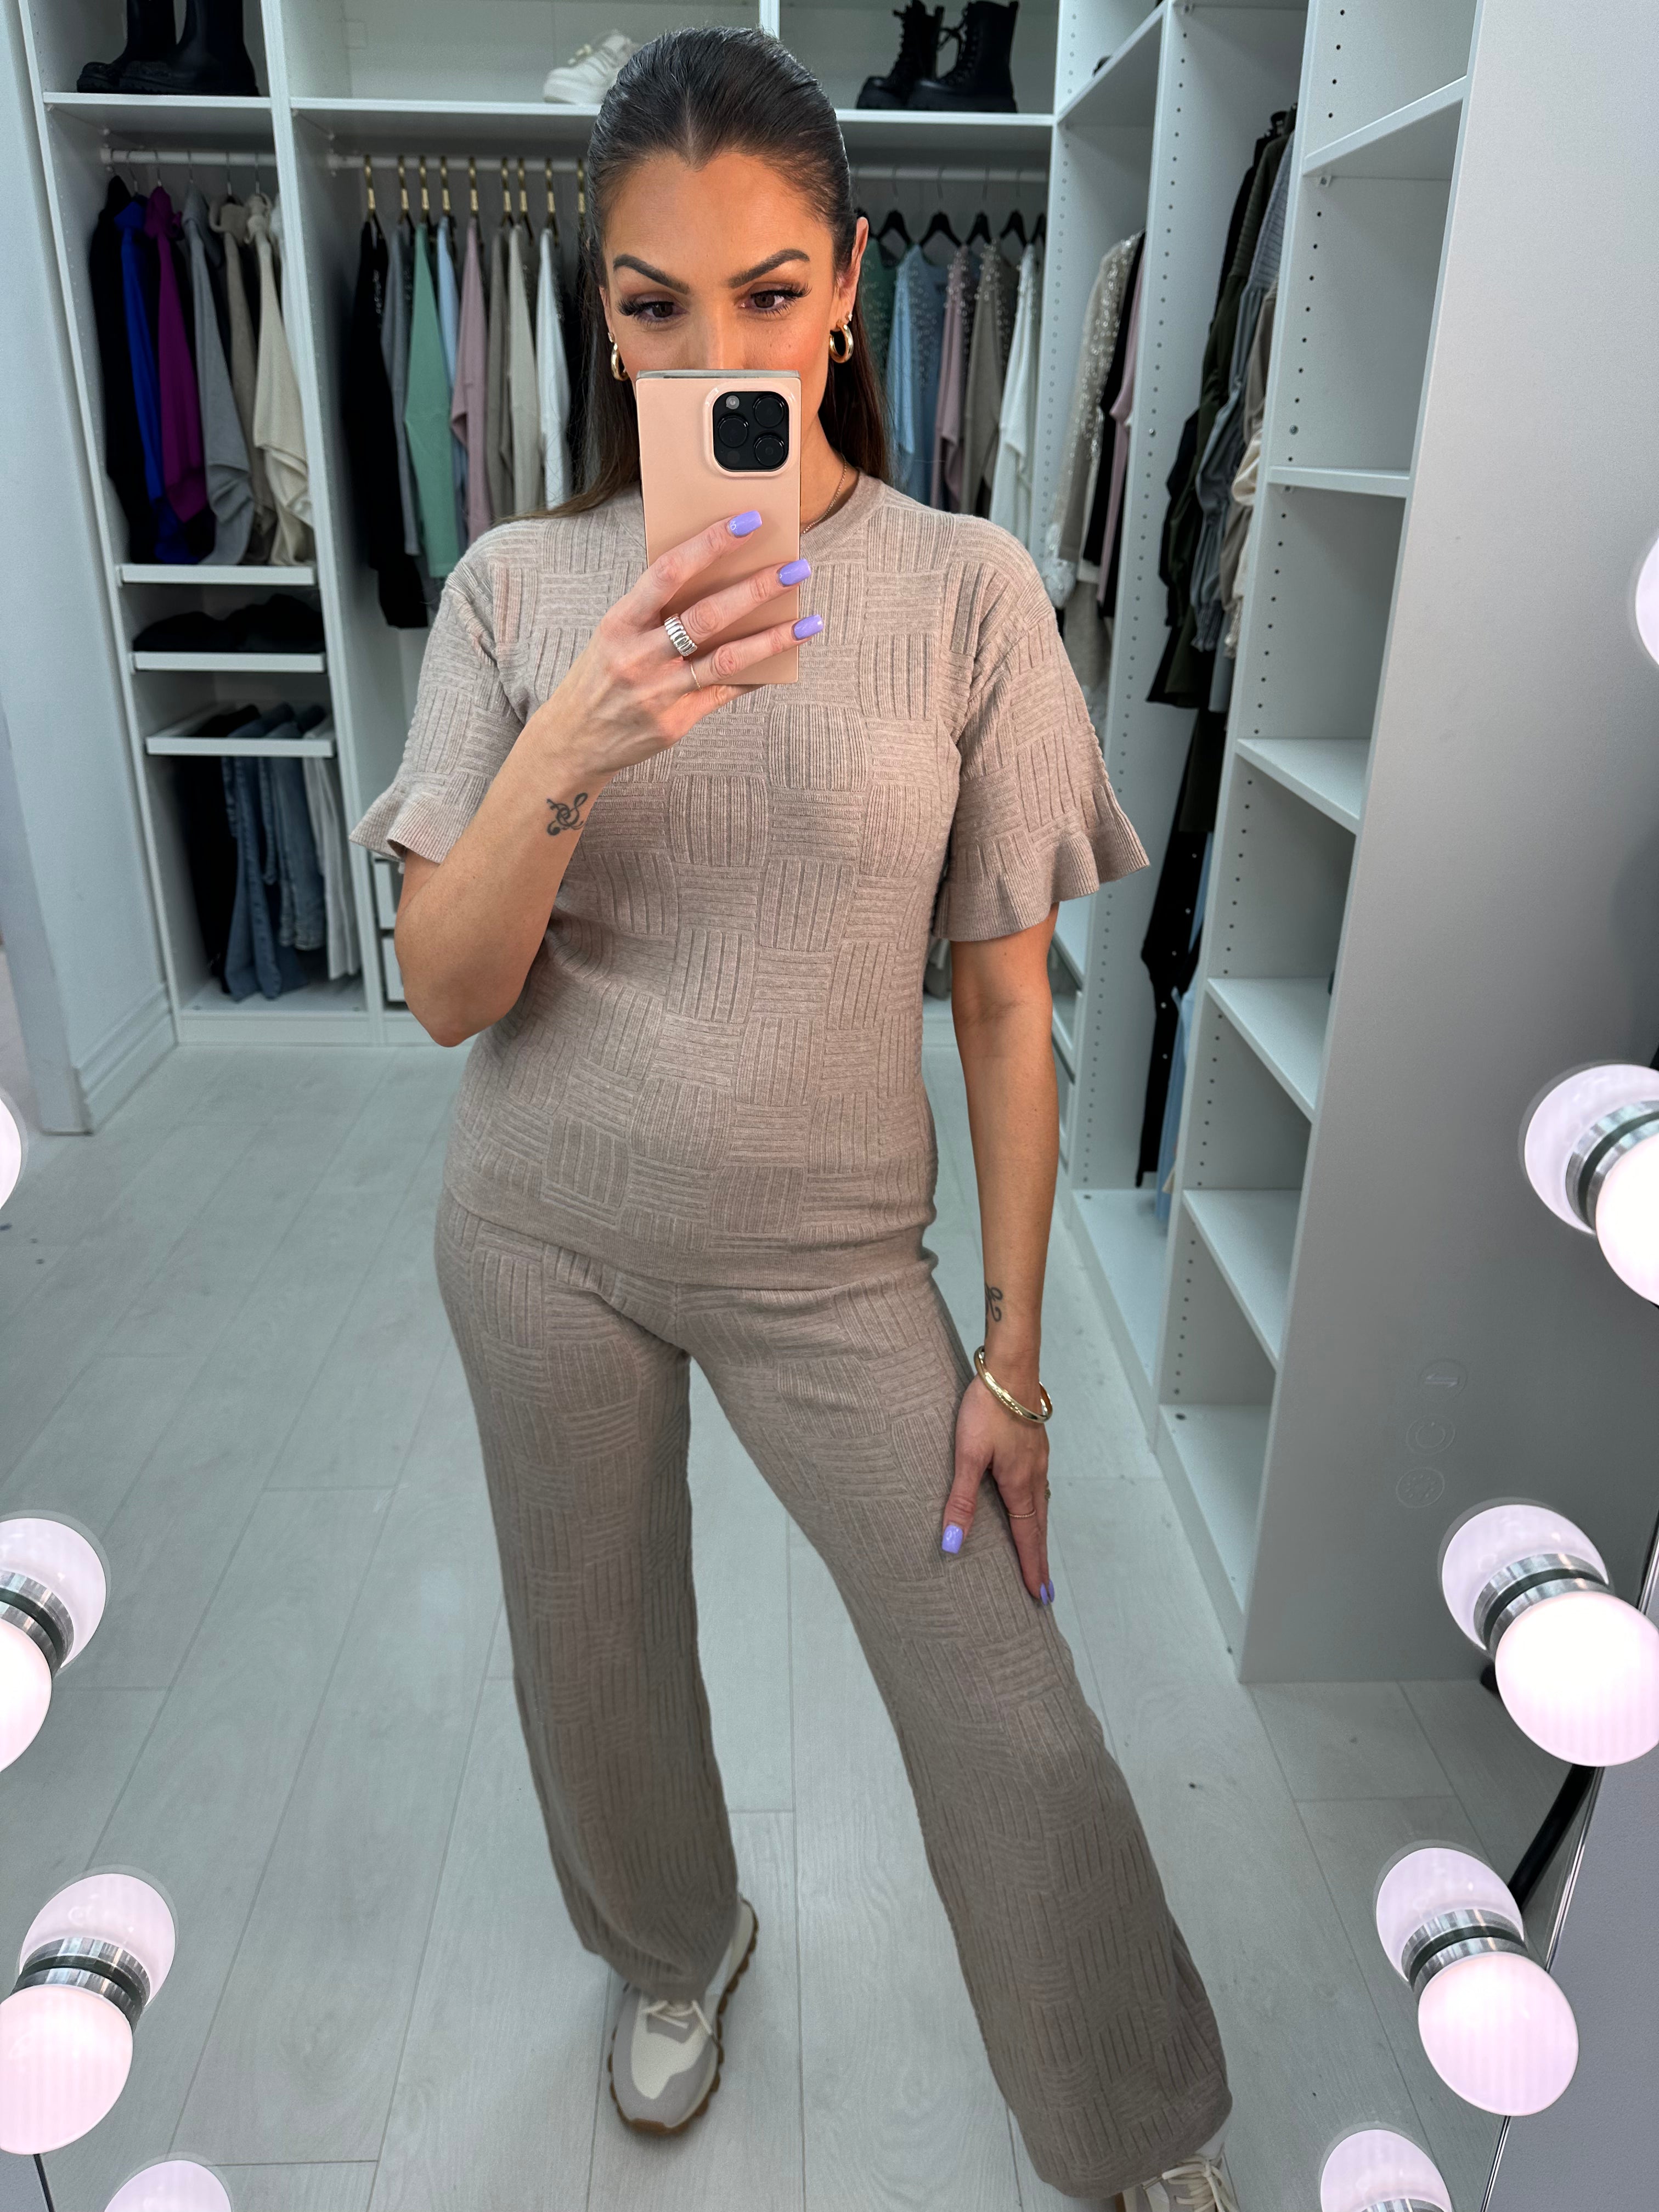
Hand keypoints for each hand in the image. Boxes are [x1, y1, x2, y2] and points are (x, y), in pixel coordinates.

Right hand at [528, 511, 819, 781]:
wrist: (575, 740)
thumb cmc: (600, 675)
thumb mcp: (614, 633)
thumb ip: (654, 607)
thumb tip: (712, 573)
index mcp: (620, 623)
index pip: (669, 573)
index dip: (710, 545)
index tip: (747, 523)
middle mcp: (639, 656)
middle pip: (706, 616)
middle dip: (755, 590)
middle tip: (794, 570)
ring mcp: (659, 692)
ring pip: (726, 659)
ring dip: (772, 639)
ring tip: (807, 621)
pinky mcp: (677, 722)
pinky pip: (725, 692)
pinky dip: (756, 674)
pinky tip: (783, 658)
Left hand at [941, 1374, 1052, 1606]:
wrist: (1010, 1368)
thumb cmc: (986, 1408)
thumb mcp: (967, 1455)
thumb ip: (960, 1500)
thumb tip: (952, 1544)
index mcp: (1019, 1484)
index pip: (1027, 1537)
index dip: (1032, 1568)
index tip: (1039, 1596)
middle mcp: (1034, 1475)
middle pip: (1039, 1526)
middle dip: (1039, 1558)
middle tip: (1043, 1589)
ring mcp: (1038, 1459)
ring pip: (1040, 1506)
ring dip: (1039, 1533)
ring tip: (1036, 1553)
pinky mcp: (1033, 1445)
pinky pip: (1038, 1487)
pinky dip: (1036, 1508)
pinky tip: (1029, 1503)